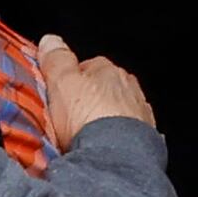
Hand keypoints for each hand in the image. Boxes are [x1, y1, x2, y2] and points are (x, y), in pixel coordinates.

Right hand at [30, 37, 156, 147]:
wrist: (116, 157)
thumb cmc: (87, 117)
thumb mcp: (62, 84)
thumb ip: (57, 61)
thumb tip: (50, 39)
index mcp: (109, 70)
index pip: (89, 66)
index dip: (72, 79)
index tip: (59, 93)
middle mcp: (129, 87)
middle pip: (105, 88)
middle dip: (91, 99)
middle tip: (71, 118)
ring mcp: (140, 112)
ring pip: (119, 109)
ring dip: (106, 118)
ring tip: (87, 136)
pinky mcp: (147, 138)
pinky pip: (128, 132)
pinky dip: (117, 137)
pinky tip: (105, 147)